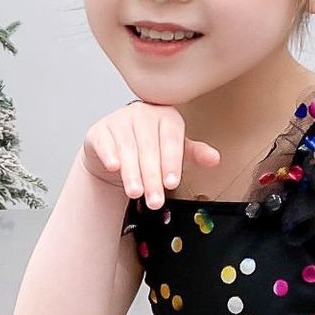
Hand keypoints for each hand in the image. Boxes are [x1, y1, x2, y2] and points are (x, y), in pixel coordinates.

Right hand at [80, 99, 220, 209]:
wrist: (117, 149)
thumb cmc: (150, 149)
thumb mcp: (175, 151)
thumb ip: (194, 154)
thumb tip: (214, 159)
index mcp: (166, 116)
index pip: (171, 139)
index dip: (172, 161)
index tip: (171, 183)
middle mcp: (143, 113)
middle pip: (149, 148)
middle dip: (152, 177)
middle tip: (155, 200)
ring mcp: (120, 120)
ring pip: (127, 148)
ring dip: (132, 173)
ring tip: (136, 192)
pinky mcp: (100, 130)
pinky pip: (105, 142)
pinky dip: (109, 154)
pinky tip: (114, 167)